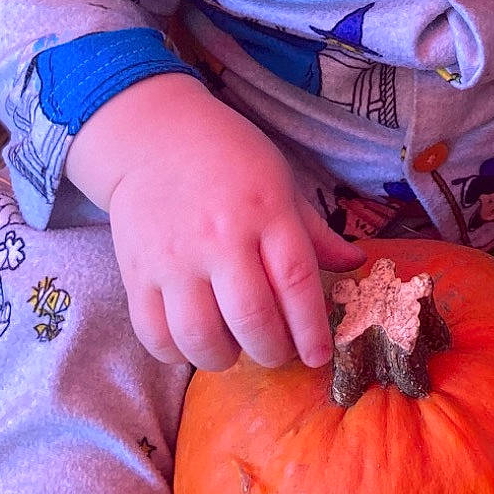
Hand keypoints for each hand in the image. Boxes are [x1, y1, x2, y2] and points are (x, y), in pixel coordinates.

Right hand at [66, 73, 364, 369]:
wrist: (154, 137)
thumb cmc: (227, 158)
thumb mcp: (280, 180)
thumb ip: (314, 231)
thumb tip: (356, 263)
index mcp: (264, 211)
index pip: (296, 282)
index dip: (312, 330)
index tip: (319, 356)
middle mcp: (219, 238)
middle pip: (252, 319)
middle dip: (273, 351)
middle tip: (278, 351)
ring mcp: (173, 259)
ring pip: (201, 337)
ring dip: (226, 357)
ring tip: (235, 347)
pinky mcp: (137, 273)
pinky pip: (155, 335)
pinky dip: (178, 352)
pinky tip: (194, 339)